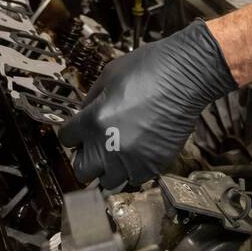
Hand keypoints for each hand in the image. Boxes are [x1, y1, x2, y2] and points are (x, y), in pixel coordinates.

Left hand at [59, 20, 237, 189]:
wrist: (185, 77)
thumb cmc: (148, 69)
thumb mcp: (108, 76)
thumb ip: (91, 101)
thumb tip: (83, 116)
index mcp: (93, 121)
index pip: (66, 140)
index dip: (73, 134)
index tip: (79, 132)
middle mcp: (109, 146)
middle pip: (82, 171)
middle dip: (86, 158)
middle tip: (95, 146)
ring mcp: (132, 159)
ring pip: (109, 181)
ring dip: (109, 168)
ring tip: (118, 152)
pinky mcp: (154, 165)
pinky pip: (135, 179)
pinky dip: (133, 169)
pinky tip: (137, 152)